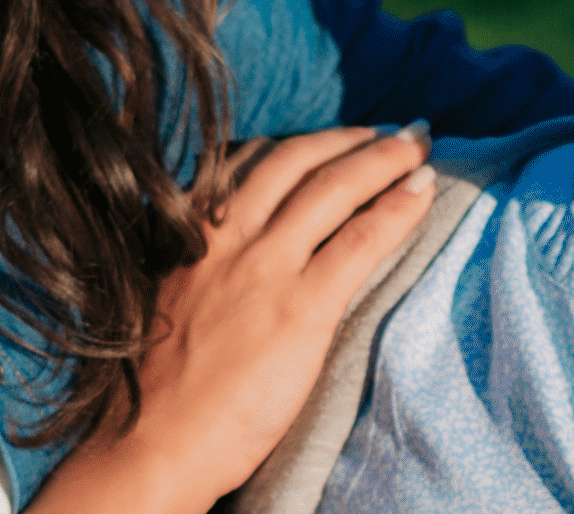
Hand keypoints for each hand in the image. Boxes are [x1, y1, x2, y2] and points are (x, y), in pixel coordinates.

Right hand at [29, 124, 439, 512]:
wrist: (151, 442)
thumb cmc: (152, 393)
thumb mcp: (162, 305)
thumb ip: (196, 271)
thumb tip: (224, 273)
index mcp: (190, 235)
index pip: (247, 163)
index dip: (296, 146)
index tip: (326, 141)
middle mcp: (227, 237)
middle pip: (297, 160)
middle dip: (349, 139)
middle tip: (388, 133)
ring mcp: (266, 267)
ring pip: (335, 187)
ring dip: (383, 157)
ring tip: (415, 145)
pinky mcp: (302, 306)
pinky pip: (362, 240)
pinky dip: (398, 207)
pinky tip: (422, 193)